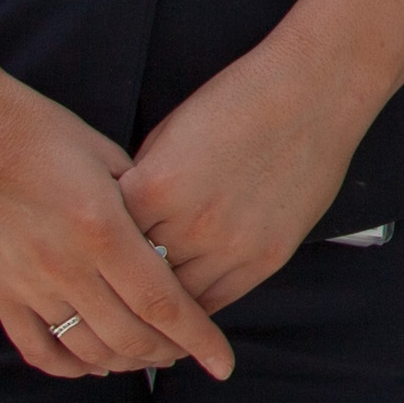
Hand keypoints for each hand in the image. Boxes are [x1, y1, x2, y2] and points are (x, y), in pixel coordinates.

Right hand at [0, 70, 231, 382]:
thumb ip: (141, 201)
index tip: (222, 362)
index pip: (164, 303)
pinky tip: (90, 363)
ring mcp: (26, 283)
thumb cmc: (35, 128)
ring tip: (147, 355)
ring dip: (123, 362)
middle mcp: (64, 266)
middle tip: (188, 351)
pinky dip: (68, 365)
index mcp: (102, 229)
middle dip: (167, 353)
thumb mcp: (106, 156)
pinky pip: (35, 346)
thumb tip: (168, 237)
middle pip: (129, 336)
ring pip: (85, 350)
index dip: (199, 338)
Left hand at [117, 49, 375, 318]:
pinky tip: (183, 305)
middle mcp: (189, 224)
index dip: (94, 253)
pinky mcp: (268, 257)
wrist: (315, 92)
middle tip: (110, 297)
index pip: (103, 242)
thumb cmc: (238, 101)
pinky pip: (217, 301)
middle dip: (122, 286)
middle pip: (136, 278)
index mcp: (154, 187)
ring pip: (175, 301)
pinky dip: (196, 306)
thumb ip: (141, 185)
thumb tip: (121, 224)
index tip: (88, 263)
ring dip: (159, 304)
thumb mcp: (168, 135)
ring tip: (144, 310)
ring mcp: (232, 245)